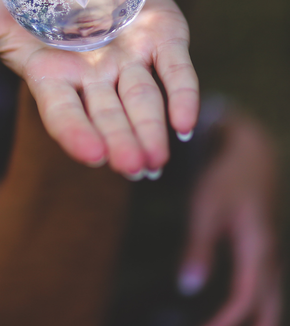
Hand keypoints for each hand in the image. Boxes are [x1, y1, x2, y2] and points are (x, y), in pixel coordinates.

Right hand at [0, 0, 198, 175]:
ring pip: (143, 100)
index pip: (63, 112)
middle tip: (133, 167)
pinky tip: (187, 123)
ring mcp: (129, 59)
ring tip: (156, 160)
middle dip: (120, 141)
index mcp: (53, 78)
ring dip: (152, 129)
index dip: (76, 132)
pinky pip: (175, 69)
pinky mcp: (161, 38)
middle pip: (109, 114)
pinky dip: (183, 93)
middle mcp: (93, 77)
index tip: (92, 155)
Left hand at [178, 111, 281, 325]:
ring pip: (273, 296)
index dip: (227, 321)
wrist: (252, 152)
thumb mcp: (206, 210)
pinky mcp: (265, 244)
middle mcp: (270, 255)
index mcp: (257, 249)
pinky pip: (268, 283)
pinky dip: (259, 302)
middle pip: (271, 307)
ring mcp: (271, 249)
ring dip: (259, 318)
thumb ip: (198, 248)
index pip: (246, 299)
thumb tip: (188, 288)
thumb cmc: (226, 178)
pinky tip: (245, 305)